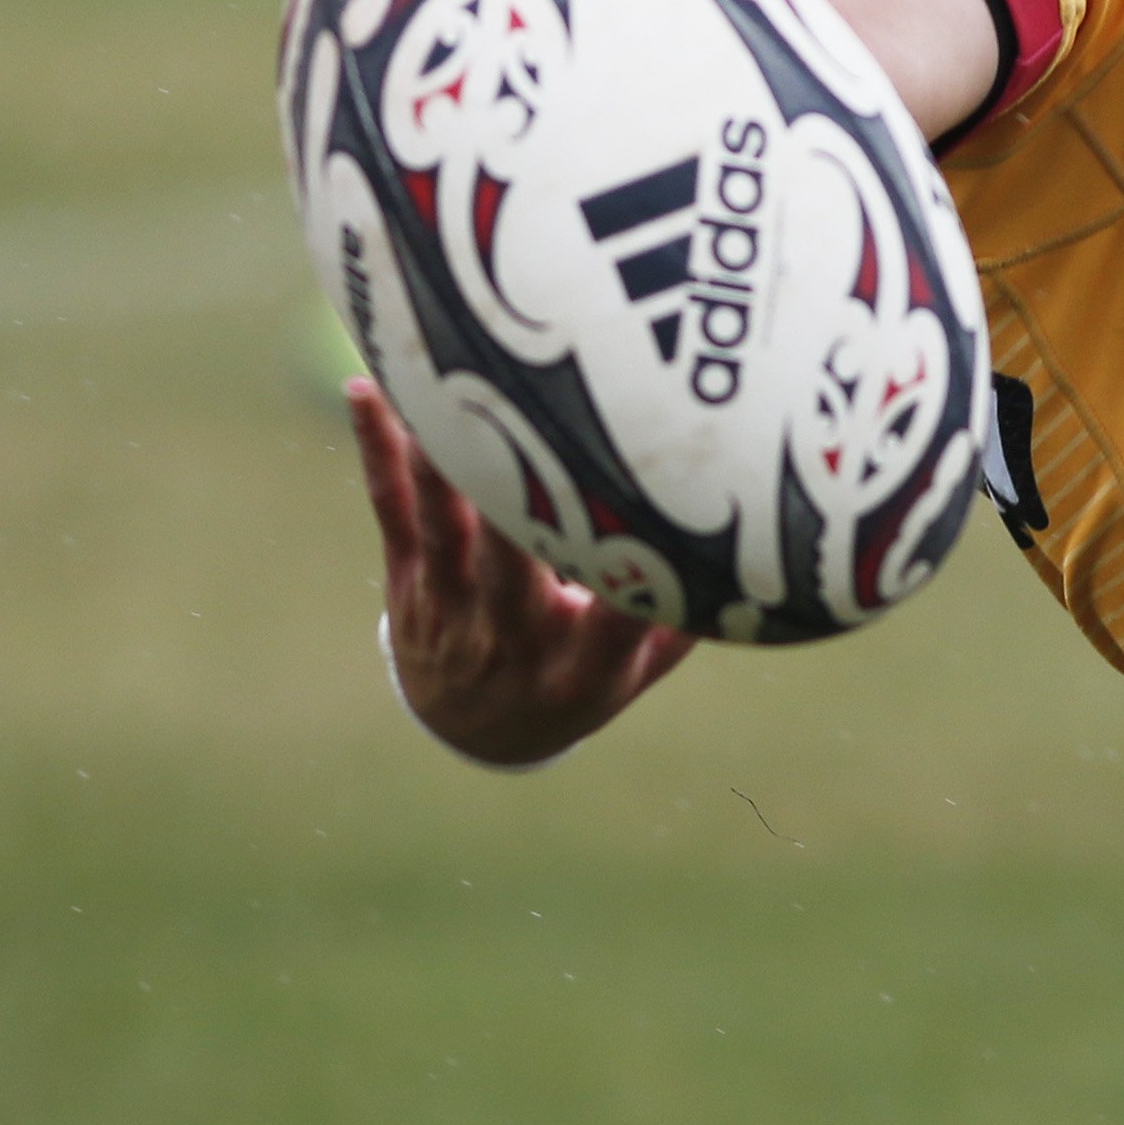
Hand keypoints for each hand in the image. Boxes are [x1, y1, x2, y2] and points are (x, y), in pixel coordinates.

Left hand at [344, 377, 693, 765]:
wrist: (468, 734)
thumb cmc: (574, 682)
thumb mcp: (636, 670)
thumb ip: (682, 616)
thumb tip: (757, 543)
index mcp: (581, 667)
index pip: (616, 619)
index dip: (635, 573)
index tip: (660, 514)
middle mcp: (513, 639)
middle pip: (516, 565)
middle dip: (522, 498)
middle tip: (533, 419)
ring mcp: (452, 610)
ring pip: (446, 528)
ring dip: (443, 461)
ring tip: (440, 389)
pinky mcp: (408, 583)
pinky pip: (393, 511)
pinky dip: (379, 450)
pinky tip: (367, 393)